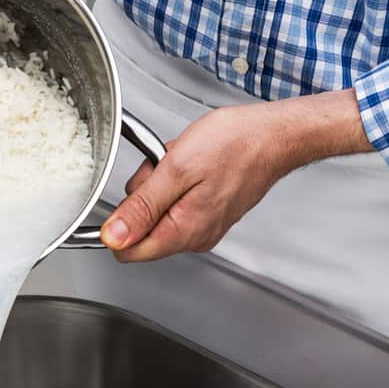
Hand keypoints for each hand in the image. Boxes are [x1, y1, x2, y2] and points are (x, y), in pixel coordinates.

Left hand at [101, 88, 372, 260]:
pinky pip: (175, 201)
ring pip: (156, 211)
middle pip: (140, 228)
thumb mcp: (176, 170)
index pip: (127, 251)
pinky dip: (175, 181)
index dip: (117, 224)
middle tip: (164, 169)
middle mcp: (193, 237)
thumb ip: (141, 208)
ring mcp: (202, 226)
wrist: (275, 135)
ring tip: (180, 162)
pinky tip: (191, 165)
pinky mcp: (208, 212)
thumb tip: (113, 237)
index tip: (130, 195)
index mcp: (183, 232)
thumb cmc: (236, 145)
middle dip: (142, 195)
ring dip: (159, 183)